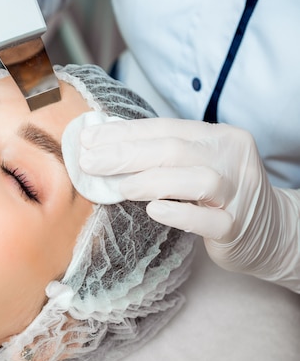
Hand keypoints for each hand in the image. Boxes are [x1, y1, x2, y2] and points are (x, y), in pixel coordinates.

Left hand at [79, 118, 299, 291]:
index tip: (88, 140)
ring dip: (151, 181)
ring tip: (119, 188)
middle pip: (174, 149)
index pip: (164, 128)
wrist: (271, 231)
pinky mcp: (236, 226)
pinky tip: (154, 211)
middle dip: (125, 154)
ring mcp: (238, 193)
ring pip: (196, 179)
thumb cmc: (220, 196)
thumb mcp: (195, 165)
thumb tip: (105, 147)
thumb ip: (161, 155)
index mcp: (217, 137)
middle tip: (89, 162)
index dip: (123, 133)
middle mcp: (231, 158)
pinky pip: (209, 219)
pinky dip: (179, 213)